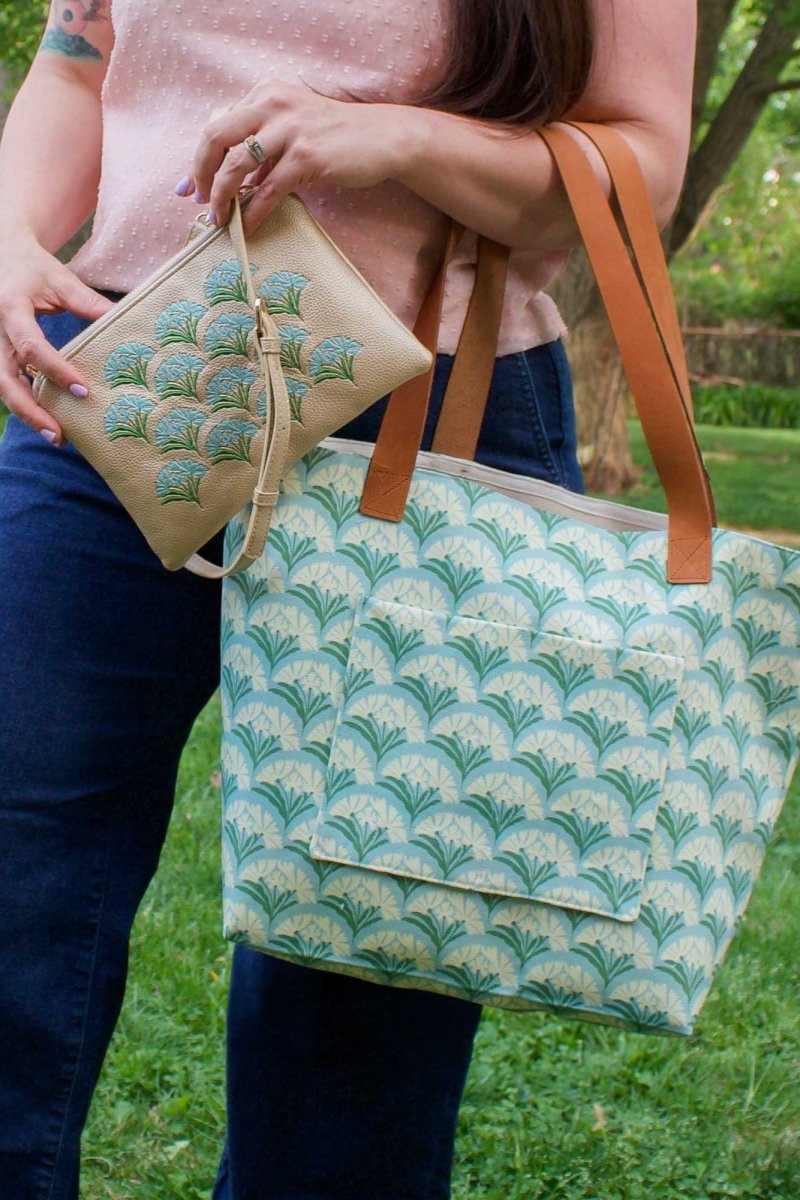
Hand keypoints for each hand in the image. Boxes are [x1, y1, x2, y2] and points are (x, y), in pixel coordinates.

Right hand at [0, 238, 113, 444]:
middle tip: (59, 434)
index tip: (82, 391)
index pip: (31, 346)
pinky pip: (7, 383)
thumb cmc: (35, 268)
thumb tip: (126, 324)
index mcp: (10, 308)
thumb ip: (91, 304)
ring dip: (27, 414)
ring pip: (2, 387)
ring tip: (57, 436)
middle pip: (4, 379)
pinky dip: (26, 403)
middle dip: (30, 410)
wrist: (2, 254)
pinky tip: (49, 420)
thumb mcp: (62, 280)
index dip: (56, 370)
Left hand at [177, 84, 412, 234]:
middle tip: (202, 202)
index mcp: (265, 93)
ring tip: (221, 219)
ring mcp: (289, 129)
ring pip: (236, 165)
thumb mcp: (293, 124)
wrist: (381, 138)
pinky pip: (268, 190)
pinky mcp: (306, 157)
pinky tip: (248, 229)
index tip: (189, 188)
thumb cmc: (335, 136)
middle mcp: (273, 104)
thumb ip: (262, 141)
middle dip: (202, 174)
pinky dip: (253, 213)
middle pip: (216, 137)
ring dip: (223, 197)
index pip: (218, 124)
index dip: (199, 160)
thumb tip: (230, 175)